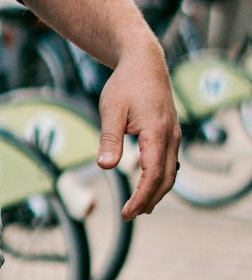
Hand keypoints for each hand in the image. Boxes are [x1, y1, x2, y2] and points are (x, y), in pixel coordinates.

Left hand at [96, 43, 180, 218]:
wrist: (144, 63)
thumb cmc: (125, 84)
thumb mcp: (111, 110)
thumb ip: (109, 139)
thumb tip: (104, 167)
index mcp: (157, 133)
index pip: (153, 175)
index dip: (141, 196)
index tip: (127, 212)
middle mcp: (171, 137)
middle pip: (166, 179)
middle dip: (149, 200)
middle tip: (129, 215)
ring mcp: (174, 135)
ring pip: (171, 172)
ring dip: (157, 192)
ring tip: (139, 208)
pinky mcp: (171, 133)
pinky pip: (170, 162)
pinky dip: (161, 178)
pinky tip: (148, 185)